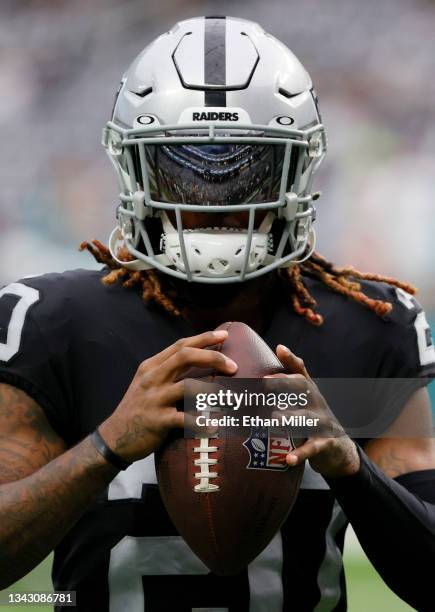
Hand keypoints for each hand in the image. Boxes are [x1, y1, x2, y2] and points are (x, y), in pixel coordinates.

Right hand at [99, 329, 236, 461]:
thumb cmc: (138, 408)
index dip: (204, 338)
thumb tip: (200, 360)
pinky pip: (184, 419)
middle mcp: (152, 378)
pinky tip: (215, 426)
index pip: (181, 345)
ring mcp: (154, 399)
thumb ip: (169, 371)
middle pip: (185, 356)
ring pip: (188, 386)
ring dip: (212, 391)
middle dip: (213, 357)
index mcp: (151, 366)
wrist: (114, 438)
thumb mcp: (147, 383)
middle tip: (234, 366)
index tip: (225, 334)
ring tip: (231, 397)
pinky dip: (202, 423)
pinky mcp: (157, 421)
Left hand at [267, 345, 359, 478]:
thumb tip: (279, 347)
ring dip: (289, 419)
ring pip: (305, 419)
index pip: (302, 372)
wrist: (340, 449)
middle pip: (304, 389)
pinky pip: (312, 448)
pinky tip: (289, 459)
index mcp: (311, 392)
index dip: (292, 360)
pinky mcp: (325, 444)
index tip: (279, 349)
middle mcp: (317, 403)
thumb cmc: (314, 419)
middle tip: (265, 382)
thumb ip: (293, 377)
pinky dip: (301, 454)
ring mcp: (322, 423)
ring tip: (274, 419)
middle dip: (285, 384)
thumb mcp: (306, 399)